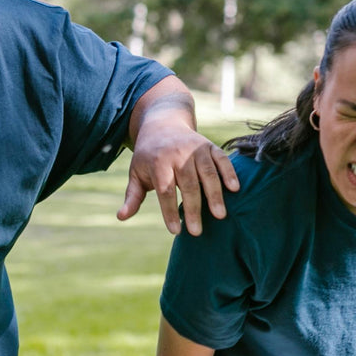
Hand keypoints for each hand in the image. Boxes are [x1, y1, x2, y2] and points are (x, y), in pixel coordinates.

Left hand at [119, 124, 239, 235]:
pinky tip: (235, 189)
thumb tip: (121, 217)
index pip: (165, 190)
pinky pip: (221, 159)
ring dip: (215, 194)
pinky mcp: (209, 145)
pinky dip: (229, 172)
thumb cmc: (149, 156)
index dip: (170, 211)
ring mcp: (196, 148)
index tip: (175, 231)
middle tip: (197, 232)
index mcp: (158, 162)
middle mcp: (178, 154)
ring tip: (220, 216)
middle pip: (188, 184)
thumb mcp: (136, 173)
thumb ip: (132, 196)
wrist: (163, 123)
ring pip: (207, 173)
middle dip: (193, 209)